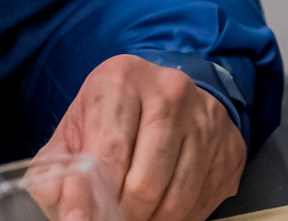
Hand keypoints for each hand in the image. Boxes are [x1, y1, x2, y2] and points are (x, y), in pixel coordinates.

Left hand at [40, 55, 245, 220]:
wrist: (165, 90)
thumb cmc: (114, 111)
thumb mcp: (77, 125)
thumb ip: (58, 164)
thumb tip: (62, 202)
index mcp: (122, 80)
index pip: (108, 154)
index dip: (92, 197)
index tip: (80, 220)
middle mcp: (170, 94)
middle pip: (145, 182)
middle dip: (124, 213)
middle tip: (111, 217)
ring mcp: (206, 121)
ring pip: (178, 199)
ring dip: (152, 220)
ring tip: (134, 216)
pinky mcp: (228, 148)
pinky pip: (203, 202)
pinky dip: (179, 217)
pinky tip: (160, 210)